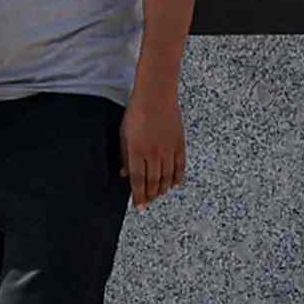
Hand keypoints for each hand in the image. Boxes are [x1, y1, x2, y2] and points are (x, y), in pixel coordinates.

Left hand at [122, 91, 187, 205]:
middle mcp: (154, 154)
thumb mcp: (123, 134)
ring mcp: (168, 151)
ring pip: (167, 178)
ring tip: (159, 195)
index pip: (138, 181)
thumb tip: (125, 174)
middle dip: (150, 195)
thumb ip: (125, 156)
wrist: (156, 97)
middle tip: (148, 201)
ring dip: (162, 189)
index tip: (139, 206)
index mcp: (137, 152)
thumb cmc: (137, 113)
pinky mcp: (180, 146)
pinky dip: (178, 178)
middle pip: (153, 182)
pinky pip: (180, 167)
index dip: (139, 196)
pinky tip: (174, 185)